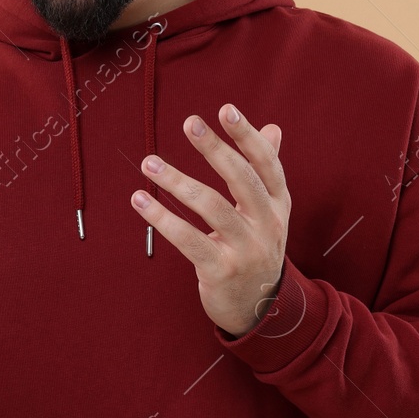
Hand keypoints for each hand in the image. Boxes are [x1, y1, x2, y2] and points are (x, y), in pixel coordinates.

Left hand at [129, 103, 288, 337]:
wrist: (259, 308)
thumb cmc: (257, 247)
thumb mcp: (269, 211)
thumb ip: (266, 171)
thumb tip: (273, 127)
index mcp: (279, 204)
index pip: (267, 164)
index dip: (247, 136)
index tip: (225, 109)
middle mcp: (267, 224)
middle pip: (242, 179)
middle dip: (215, 148)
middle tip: (189, 122)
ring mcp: (246, 249)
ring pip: (210, 206)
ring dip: (176, 180)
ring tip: (149, 162)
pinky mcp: (220, 270)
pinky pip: (188, 239)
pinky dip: (161, 218)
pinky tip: (140, 199)